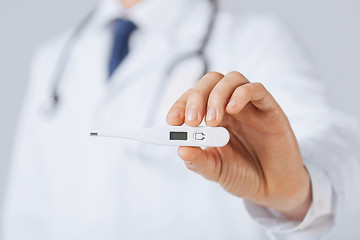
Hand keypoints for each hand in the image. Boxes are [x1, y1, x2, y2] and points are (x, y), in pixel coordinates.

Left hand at [166, 72, 311, 219]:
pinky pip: (256, 89)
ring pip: (231, 79)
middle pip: (210, 82)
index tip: (172, 120)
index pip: (193, 99)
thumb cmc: (243, 175)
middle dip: (196, 98)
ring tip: (212, 121)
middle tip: (192, 120)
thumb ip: (198, 161)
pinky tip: (232, 110)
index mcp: (213, 118)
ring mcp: (250, 107)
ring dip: (217, 95)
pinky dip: (241, 94)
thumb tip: (180, 149)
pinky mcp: (270, 109)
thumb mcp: (216, 170)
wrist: (273, 188)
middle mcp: (229, 108)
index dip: (180, 105)